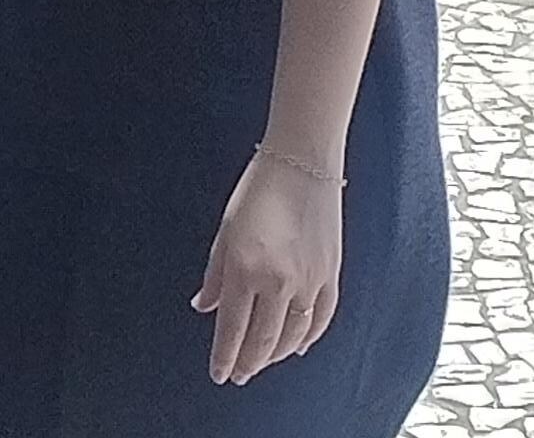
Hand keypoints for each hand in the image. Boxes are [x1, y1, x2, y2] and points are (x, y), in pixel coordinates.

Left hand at [195, 149, 343, 387]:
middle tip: (238, 374)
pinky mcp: (331, 273)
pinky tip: (298, 346)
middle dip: (248, 363)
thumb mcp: (226, 229)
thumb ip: (214, 275)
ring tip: (262, 362)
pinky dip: (309, 338)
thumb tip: (203, 307)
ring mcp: (309, 280)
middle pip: (262, 341)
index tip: (219, 373)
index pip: (232, 330)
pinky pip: (321, 319)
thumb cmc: (260, 186)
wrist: (303, 158)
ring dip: (275, 356)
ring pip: (292, 337)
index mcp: (246, 269)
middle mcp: (279, 281)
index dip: (224, 358)